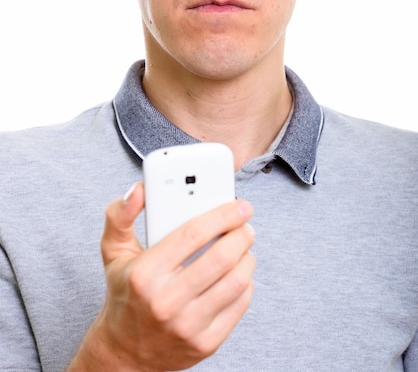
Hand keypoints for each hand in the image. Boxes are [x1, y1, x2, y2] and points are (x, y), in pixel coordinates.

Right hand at [77, 183, 254, 370]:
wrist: (124, 352)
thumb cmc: (124, 292)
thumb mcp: (113, 251)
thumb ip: (120, 215)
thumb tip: (139, 189)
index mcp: (144, 274)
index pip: (193, 234)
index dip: (222, 215)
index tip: (239, 205)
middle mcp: (166, 301)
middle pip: (221, 257)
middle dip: (242, 234)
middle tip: (246, 224)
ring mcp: (188, 326)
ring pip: (236, 281)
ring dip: (248, 257)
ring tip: (244, 247)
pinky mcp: (205, 344)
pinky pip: (239, 305)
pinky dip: (246, 284)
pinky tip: (238, 274)